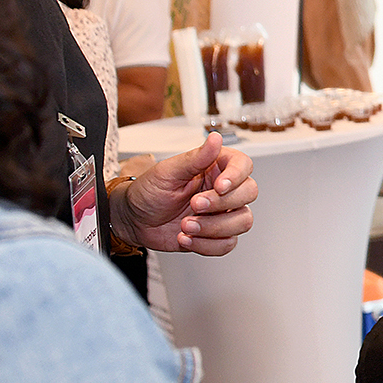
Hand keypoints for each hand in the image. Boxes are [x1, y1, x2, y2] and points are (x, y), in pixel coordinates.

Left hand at [114, 132, 257, 254]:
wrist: (134, 220)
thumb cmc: (149, 191)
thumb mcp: (168, 171)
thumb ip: (195, 157)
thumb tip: (215, 138)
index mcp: (215, 167)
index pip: (244, 165)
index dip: (237, 176)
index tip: (219, 187)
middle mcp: (224, 189)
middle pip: (249, 193)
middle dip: (221, 204)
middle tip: (194, 205)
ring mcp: (221, 213)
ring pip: (243, 221)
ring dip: (214, 228)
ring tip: (186, 226)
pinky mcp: (216, 235)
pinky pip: (228, 244)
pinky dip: (206, 244)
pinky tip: (185, 237)